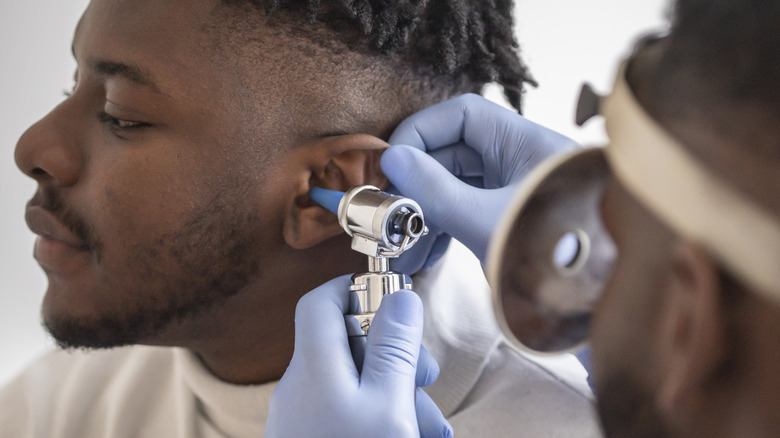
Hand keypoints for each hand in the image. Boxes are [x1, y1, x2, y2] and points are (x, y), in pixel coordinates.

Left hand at [265, 276, 451, 437]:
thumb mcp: (389, 406)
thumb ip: (393, 349)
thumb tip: (400, 297)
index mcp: (314, 370)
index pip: (321, 303)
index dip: (356, 289)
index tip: (395, 299)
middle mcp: (300, 390)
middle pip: (347, 346)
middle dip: (395, 355)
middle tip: (427, 376)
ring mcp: (303, 421)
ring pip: (356, 387)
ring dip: (398, 398)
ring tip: (428, 429)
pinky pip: (348, 416)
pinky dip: (381, 420)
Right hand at [384, 94, 578, 266]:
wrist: (596, 300)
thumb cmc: (554, 257)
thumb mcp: (485, 221)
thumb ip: (436, 189)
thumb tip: (393, 159)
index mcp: (527, 144)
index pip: (464, 115)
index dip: (422, 131)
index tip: (392, 161)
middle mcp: (522, 161)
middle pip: (455, 153)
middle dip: (418, 183)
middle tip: (389, 208)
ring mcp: (516, 192)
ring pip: (458, 187)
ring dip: (426, 213)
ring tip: (401, 245)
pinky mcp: (511, 221)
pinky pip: (469, 214)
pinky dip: (444, 230)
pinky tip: (424, 255)